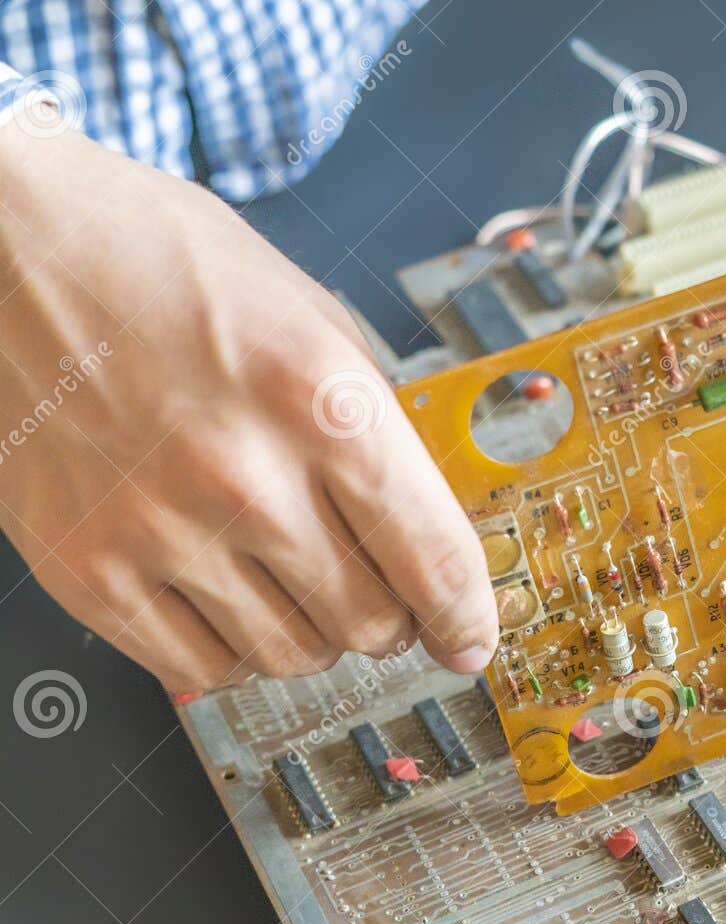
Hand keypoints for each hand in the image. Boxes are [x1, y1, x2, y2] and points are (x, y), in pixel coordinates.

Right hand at [0, 118, 498, 691]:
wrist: (8, 245)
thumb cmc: (166, 266)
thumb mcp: (311, 318)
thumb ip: (374, 430)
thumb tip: (423, 537)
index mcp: (321, 402)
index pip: (430, 554)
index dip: (465, 616)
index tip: (471, 642)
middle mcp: (245, 475)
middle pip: (368, 623)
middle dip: (392, 619)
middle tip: (377, 592)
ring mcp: (159, 528)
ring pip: (290, 657)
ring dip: (313, 635)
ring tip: (294, 583)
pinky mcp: (84, 567)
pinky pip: (198, 668)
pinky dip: (230, 652)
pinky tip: (227, 599)